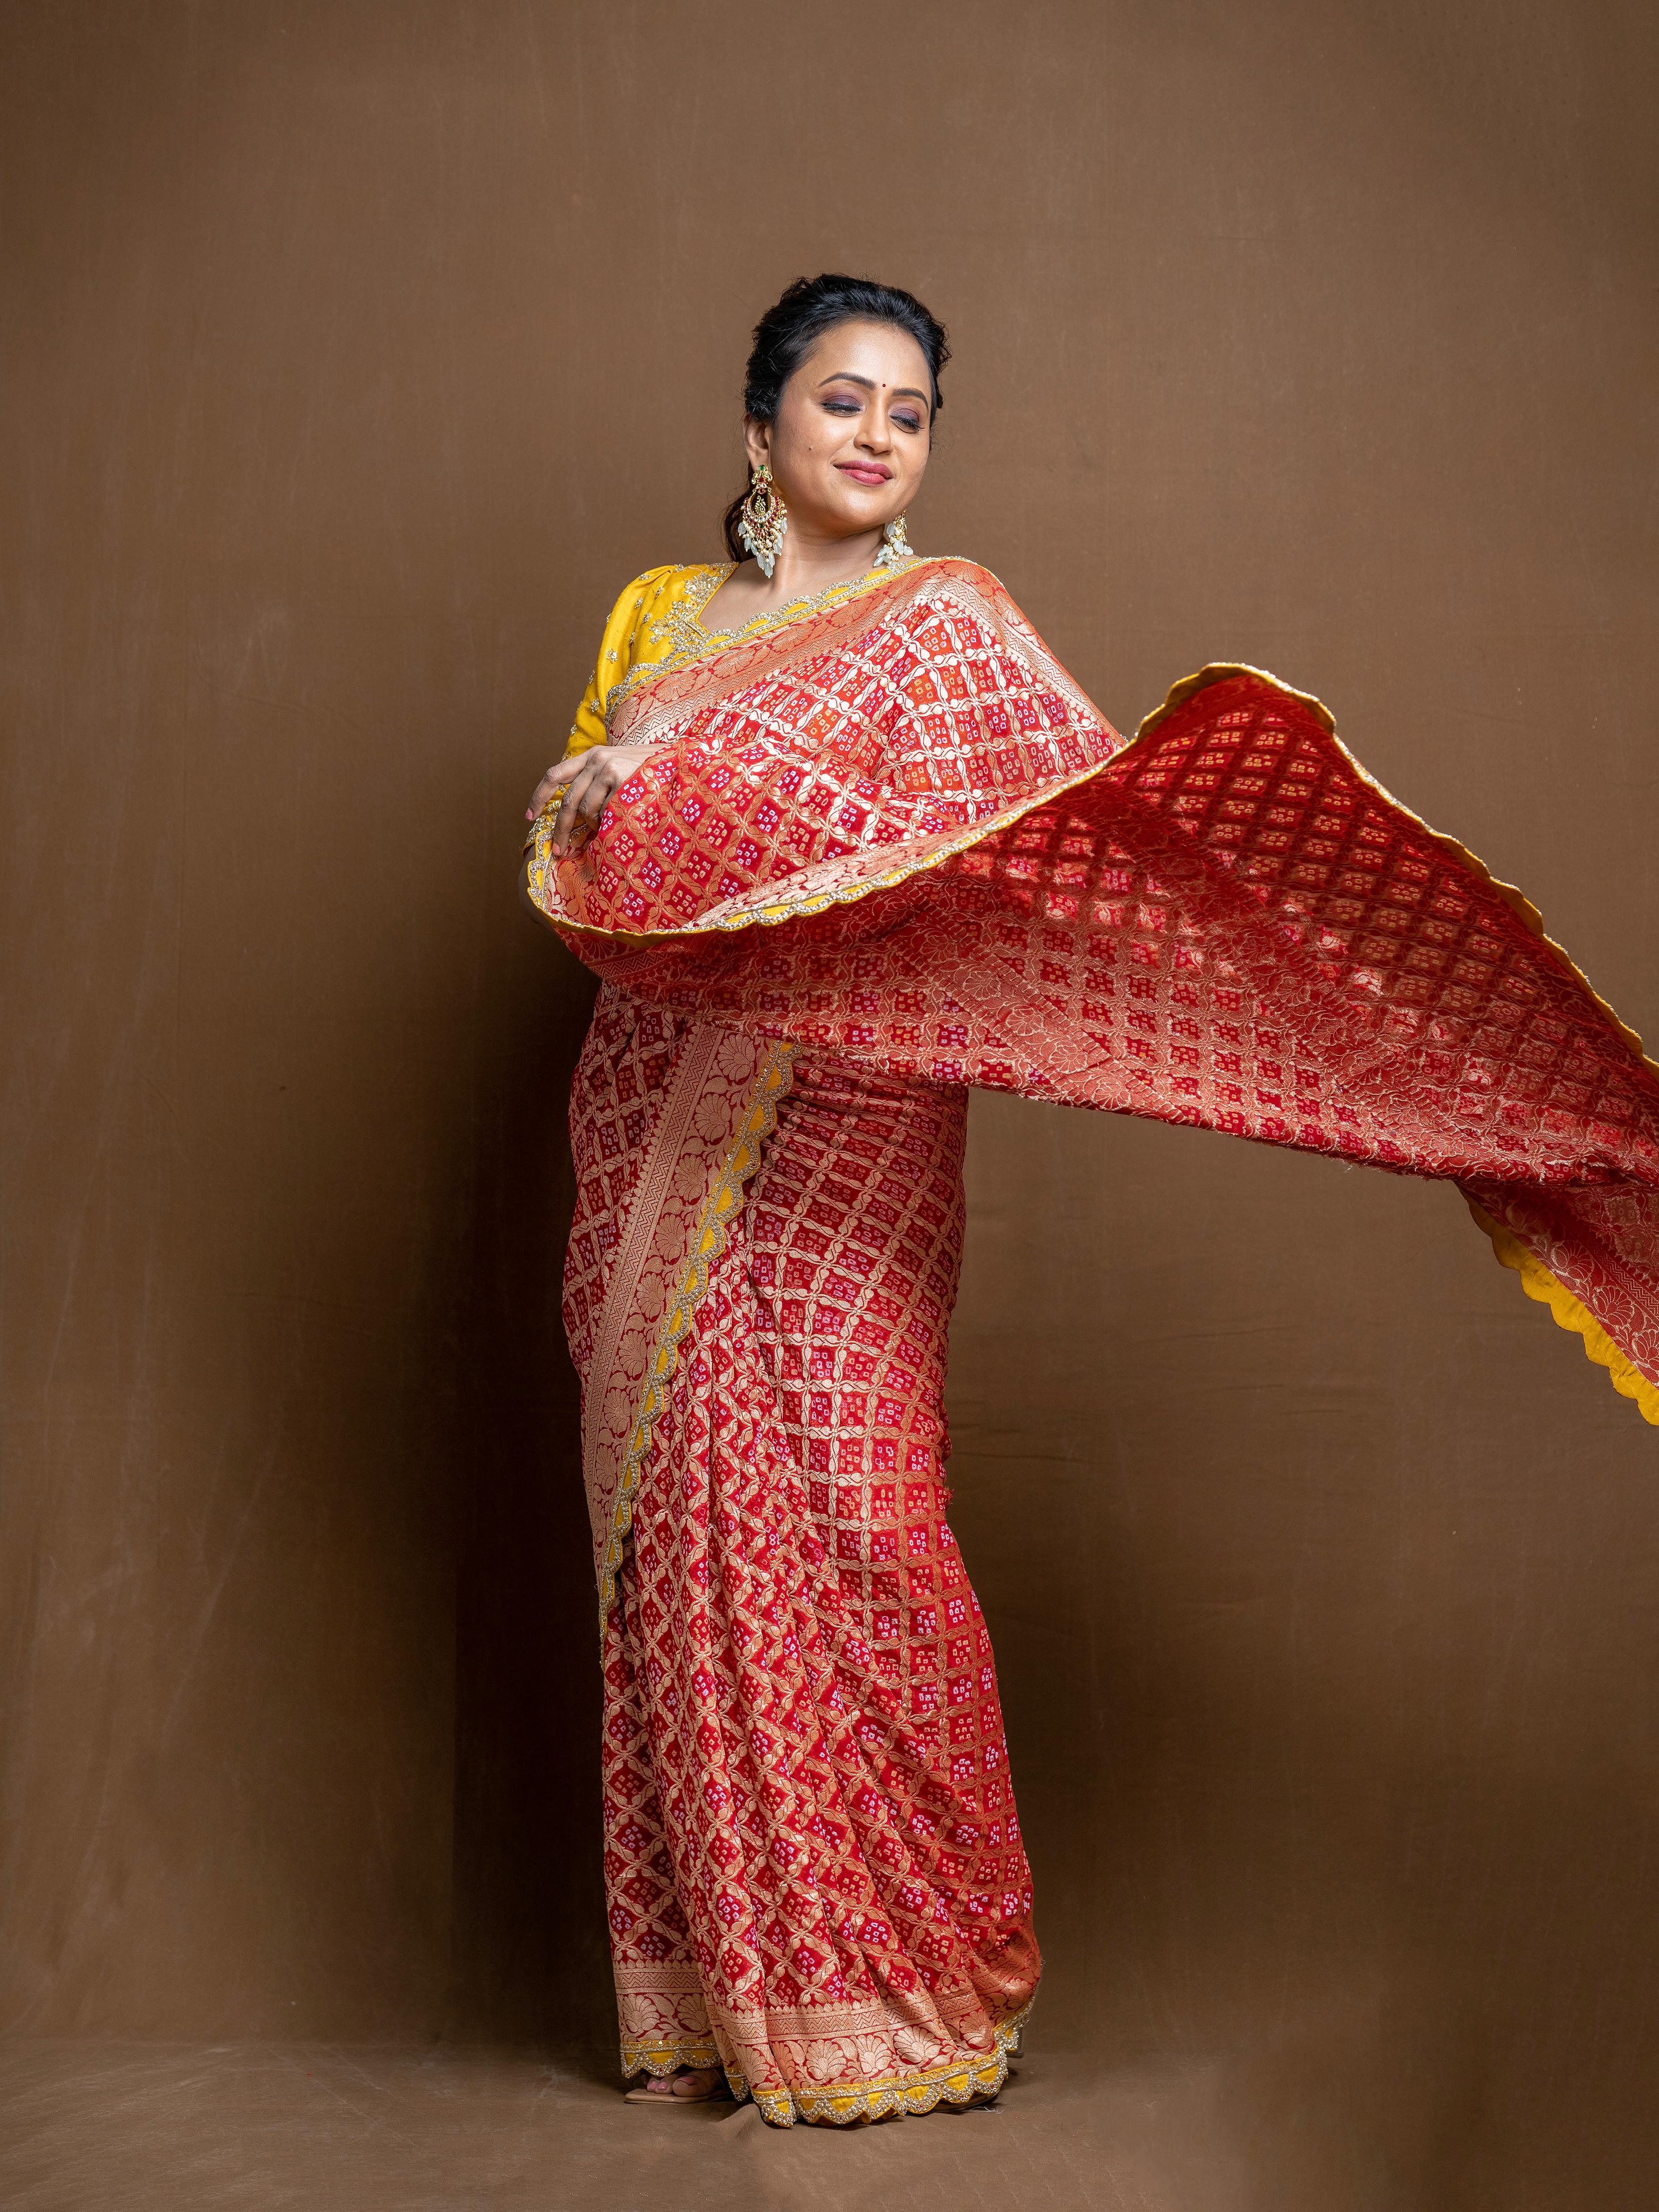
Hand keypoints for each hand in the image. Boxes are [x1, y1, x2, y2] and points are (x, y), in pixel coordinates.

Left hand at [526, 745, 651, 855]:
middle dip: (561, 828)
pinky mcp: (618, 777)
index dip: (539, 796)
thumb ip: (598, 785)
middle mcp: (596, 758)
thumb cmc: (654, 774)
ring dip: (598, 824)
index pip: (555, 774)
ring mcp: (607, 767)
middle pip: (568, 800)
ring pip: (587, 809)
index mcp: (592, 756)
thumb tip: (578, 816)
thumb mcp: (621, 772)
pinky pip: (606, 811)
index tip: (530, 816)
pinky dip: (613, 821)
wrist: (682, 762)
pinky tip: (628, 815)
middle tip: (558, 849)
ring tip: (615, 822)